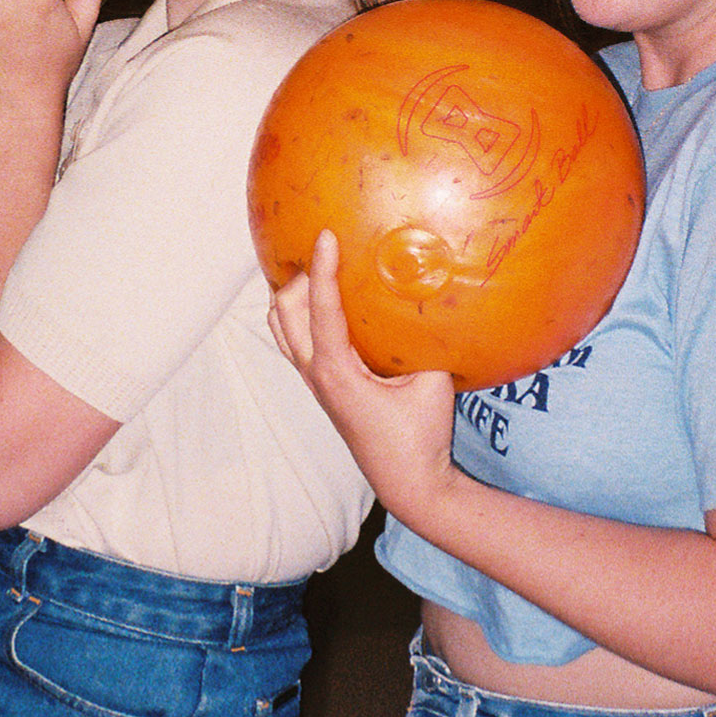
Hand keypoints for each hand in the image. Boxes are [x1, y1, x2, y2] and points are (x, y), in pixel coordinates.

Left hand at [268, 229, 460, 526]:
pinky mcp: (321, 387)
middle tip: (334, 252)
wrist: (408, 481)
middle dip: (301, 275)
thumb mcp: (433, 381)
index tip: (326, 234)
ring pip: (281, 325)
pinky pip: (295, 340)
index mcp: (337, 371)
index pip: (320, 308)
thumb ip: (427, 338)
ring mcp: (313, 382)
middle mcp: (315, 374)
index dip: (322, 268)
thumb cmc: (421, 434)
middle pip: (284, 310)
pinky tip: (328, 299)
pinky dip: (300, 314)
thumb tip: (432, 295)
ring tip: (324, 269)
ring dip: (294, 295)